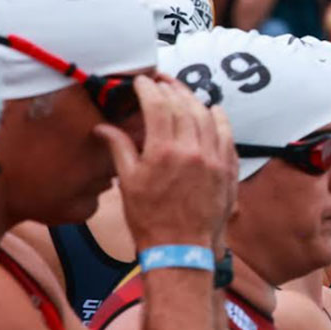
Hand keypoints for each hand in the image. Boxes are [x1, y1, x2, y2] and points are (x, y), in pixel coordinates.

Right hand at [94, 76, 235, 252]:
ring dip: (194, 100)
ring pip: (207, 116)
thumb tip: (102, 127)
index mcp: (164, 152)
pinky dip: (219, 119)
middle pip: (184, 106)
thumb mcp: (128, 182)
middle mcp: (192, 150)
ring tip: (182, 92)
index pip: (158, 106)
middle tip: (161, 82)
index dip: (149, 88)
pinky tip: (213, 110)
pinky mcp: (228, 169)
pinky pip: (226, 135)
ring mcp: (214, 159)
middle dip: (171, 89)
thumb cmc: (150, 219)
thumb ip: (119, 148)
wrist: (182, 248)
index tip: (142, 81)